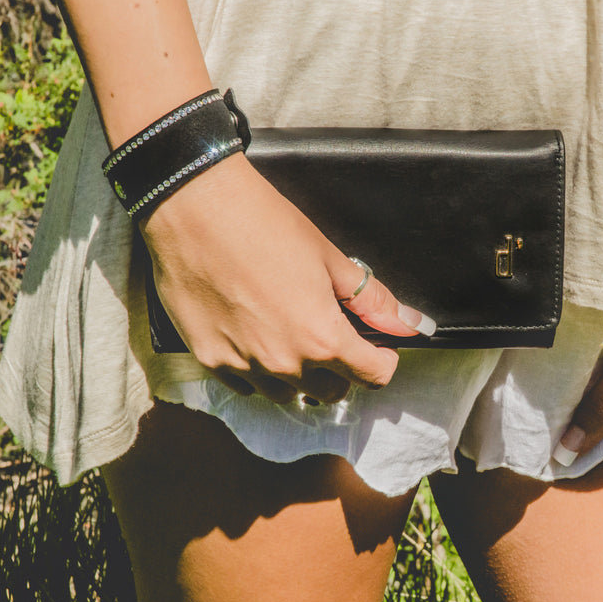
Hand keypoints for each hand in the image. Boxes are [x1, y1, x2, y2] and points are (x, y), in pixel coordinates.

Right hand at [139, 153, 434, 403]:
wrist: (195, 207)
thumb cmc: (262, 224)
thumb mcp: (330, 258)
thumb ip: (371, 300)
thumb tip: (407, 322)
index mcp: (323, 338)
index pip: (373, 376)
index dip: (383, 360)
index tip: (378, 347)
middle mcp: (285, 363)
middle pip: (331, 392)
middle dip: (341, 369)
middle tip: (331, 335)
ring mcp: (245, 366)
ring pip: (288, 393)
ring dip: (298, 375)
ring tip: (290, 335)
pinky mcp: (210, 359)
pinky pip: (246, 385)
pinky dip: (258, 371)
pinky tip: (256, 337)